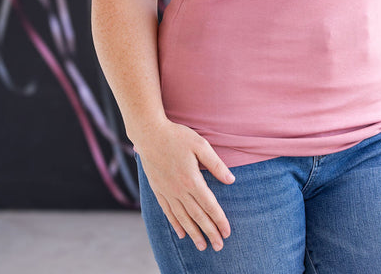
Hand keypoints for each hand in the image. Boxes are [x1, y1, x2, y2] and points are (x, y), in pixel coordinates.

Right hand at [136, 120, 234, 250]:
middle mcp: (179, 190)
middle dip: (209, 232)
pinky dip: (176, 224)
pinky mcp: (158, 190)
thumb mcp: (200, 145)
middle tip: (219, 246)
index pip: (209, 205)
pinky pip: (168, 212)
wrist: (149, 134)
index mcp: (192, 179)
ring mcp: (167, 192)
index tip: (227, 232)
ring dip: (194, 233)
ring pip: (183, 218)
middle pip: (197, 216)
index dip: (219, 220)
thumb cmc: (177, 136)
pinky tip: (182, 233)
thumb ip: (216, 164)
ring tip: (202, 246)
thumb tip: (231, 180)